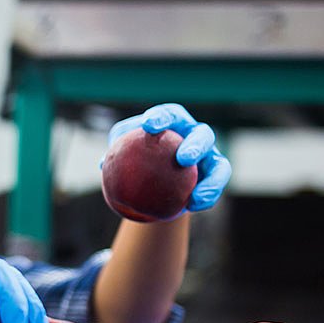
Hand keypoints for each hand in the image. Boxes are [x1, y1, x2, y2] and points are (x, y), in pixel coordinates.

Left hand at [107, 103, 232, 212]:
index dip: (161, 117)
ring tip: (196, 195)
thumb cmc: (136, 160)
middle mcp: (196, 135)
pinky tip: (193, 207)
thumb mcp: (121, 153)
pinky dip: (206, 198)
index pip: (170, 115)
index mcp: (174, 123)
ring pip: (220, 165)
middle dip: (195, 145)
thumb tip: (104, 163)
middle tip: (182, 159)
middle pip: (202, 135)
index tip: (148, 125)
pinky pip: (214, 189)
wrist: (154, 181)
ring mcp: (210, 156)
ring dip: (211, 180)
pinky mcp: (215, 177)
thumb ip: (115, 153)